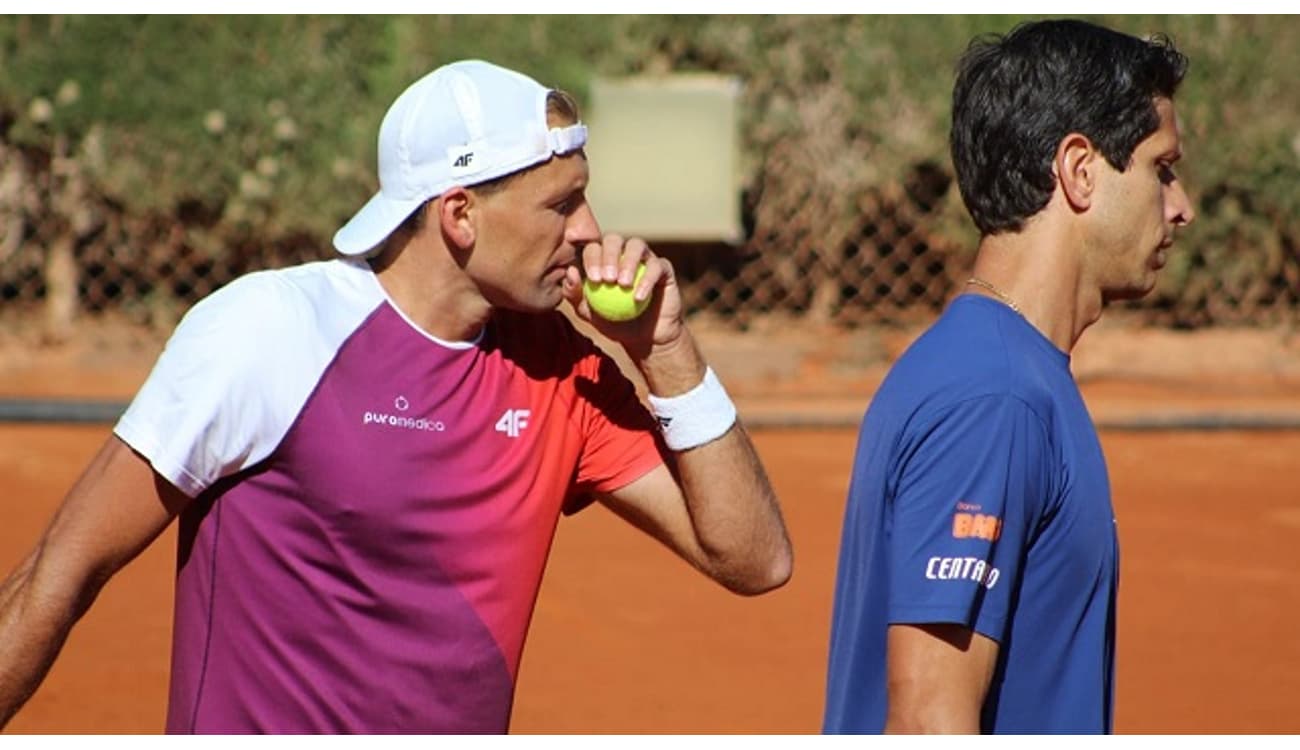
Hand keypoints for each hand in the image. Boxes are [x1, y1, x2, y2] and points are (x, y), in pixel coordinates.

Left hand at [563, 234, 685, 359]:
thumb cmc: (614, 323)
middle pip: (614, 239)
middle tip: (607, 279)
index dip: (592, 258)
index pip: (594, 247)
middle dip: (609, 255)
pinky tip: (638, 297)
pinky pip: (657, 266)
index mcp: (603, 259)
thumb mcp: (589, 313)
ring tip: (623, 284)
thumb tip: (570, 272)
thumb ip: (575, 294)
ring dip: (628, 261)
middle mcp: (624, 253)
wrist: (645, 338)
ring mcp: (645, 258)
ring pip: (637, 245)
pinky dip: (647, 279)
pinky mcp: (664, 269)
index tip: (594, 279)